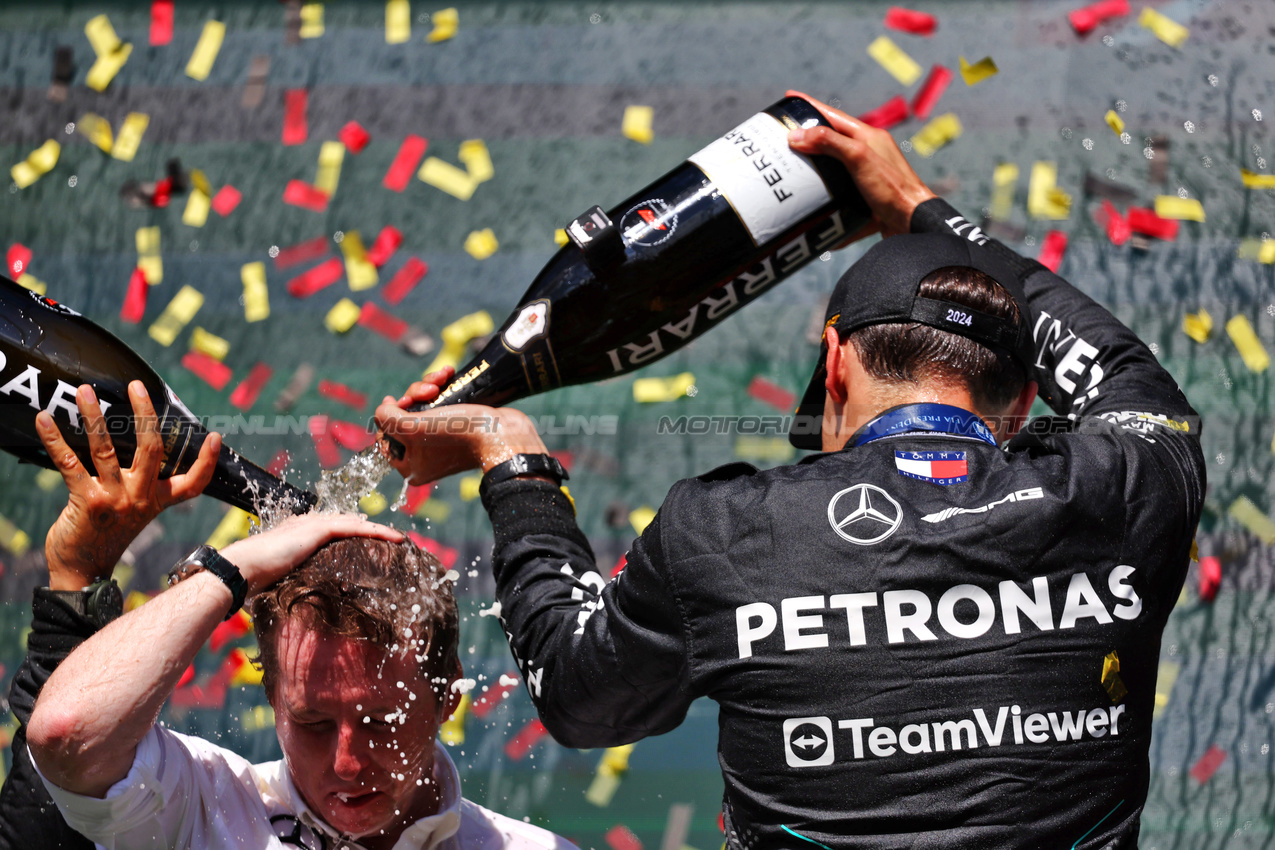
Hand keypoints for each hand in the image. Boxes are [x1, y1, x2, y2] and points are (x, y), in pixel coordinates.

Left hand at [36, 382, 218, 591]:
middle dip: (146, 413)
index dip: (206, 461)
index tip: (214, 436)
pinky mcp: (87, 501)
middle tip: (137, 386)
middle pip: (152, 448)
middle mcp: (140, 497)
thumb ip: (135, 484)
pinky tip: (43, 420)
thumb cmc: (105, 535)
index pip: (192, 483)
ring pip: (107, 449)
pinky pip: (70, 464)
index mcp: (156, 501)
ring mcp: (116, 499)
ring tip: (86, 391)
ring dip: (94, 416)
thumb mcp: (132, 511)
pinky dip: (55, 439)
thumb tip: (126, 446)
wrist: (82, 570)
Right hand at [221, 512, 402, 595]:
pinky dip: (376, 531)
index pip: (329, 528)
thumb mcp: (276, 582)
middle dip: (366, 528)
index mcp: (294, 533)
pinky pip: (354, 527)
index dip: (348, 532)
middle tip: (388, 537)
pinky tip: (394, 537)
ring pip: (353, 523)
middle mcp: (304, 523)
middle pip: (344, 521)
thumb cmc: (251, 581)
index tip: (365, 540)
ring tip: (398, 538)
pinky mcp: (317, 529)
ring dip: (377, 530)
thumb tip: (293, 605)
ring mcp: (310, 524)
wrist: (239, 569)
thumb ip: (288, 585)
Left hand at [374, 367, 547, 484]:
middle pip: (404, 418)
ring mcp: (442, 441)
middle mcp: (424, 456)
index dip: (389, 415)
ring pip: (422, 406)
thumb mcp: (412, 427)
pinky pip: (441, 404)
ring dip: (427, 387)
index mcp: (410, 466)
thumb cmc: (458, 434)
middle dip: (414, 396)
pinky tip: (448, 374)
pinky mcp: (459, 426)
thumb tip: (383, 409)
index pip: (384, 437)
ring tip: (442, 379)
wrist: (502, 433)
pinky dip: (442, 388)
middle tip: (429, 392)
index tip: (400, 403)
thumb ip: (386, 418)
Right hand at [785, 89, 935, 236]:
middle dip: (808, 140)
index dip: (810, 106)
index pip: (832, 116)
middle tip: (783, 139)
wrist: (913, 224)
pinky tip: (810, 206)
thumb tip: (797, 135)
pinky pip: (838, 196)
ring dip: (813, 171)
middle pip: (831, 141)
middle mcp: (868, 154)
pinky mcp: (865, 199)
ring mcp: (867, 177)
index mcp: (868, 137)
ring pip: (833, 169)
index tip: (790, 98)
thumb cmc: (893, 188)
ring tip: (790, 172)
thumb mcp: (858, 158)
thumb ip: (828, 142)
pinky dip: (824, 199)